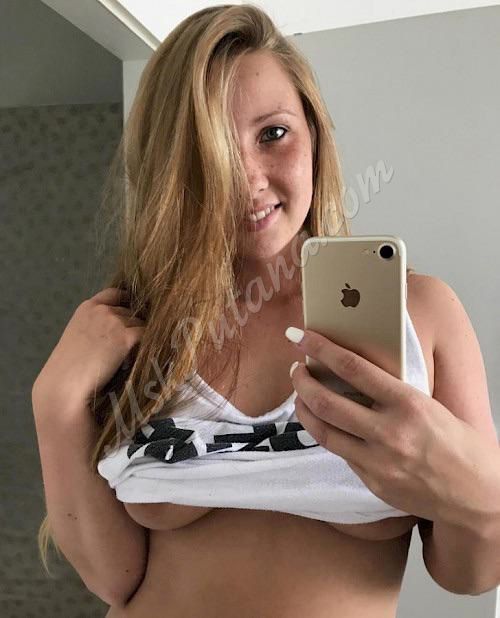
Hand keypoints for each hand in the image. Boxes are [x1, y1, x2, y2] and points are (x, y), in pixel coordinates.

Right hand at [32, 287, 145, 410]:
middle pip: (131, 312)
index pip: (115, 294)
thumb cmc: (68, 368)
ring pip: (141, 325)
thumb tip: (118, 329)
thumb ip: (95, 326)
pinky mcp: (127, 337)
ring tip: (130, 356)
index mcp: (87, 307)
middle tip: (128, 347)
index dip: (126, 302)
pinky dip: (147, 345)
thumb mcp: (78, 336)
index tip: (133, 312)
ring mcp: (115, 322)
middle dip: (132, 326)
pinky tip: (140, 357)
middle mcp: (103, 310)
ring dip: (140, 338)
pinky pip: (147, 336)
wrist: (65, 385)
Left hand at [287, 327, 498, 526]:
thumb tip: (350, 372)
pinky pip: (340, 453)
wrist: (476, 494)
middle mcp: (389, 432)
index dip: (320, 348)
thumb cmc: (456, 442)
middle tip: (296, 369)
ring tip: (300, 395)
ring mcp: (378, 461)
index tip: (301, 337)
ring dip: (303, 409)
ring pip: (322, 431)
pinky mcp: (372, 482)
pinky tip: (325, 423)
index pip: (352, 368)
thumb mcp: (427, 404)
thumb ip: (390, 391)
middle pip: (326, 401)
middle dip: (301, 381)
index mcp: (407, 403)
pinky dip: (328, 433)